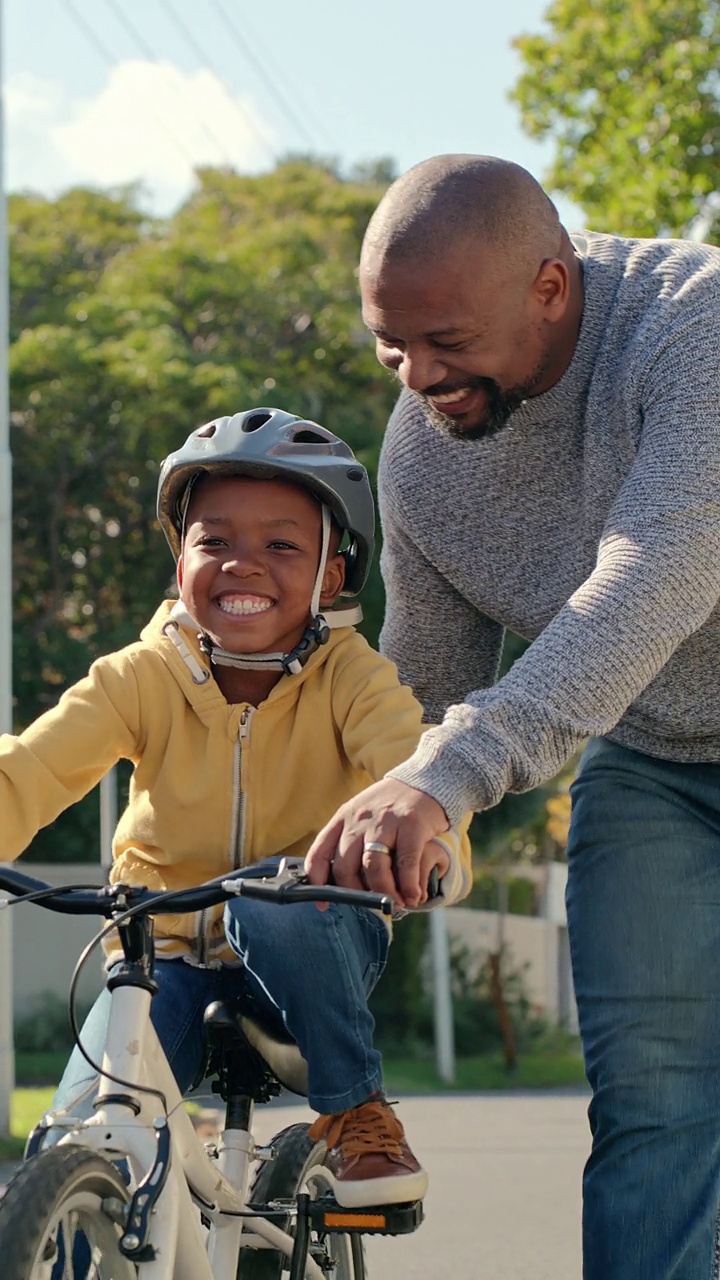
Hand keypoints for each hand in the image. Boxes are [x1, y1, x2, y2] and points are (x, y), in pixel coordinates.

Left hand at [304, 778, 448, 906]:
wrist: (427, 780)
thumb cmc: (391, 806)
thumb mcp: (361, 815)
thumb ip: (348, 842)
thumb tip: (339, 881)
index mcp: (343, 818)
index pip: (319, 853)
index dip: (317, 882)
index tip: (323, 903)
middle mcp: (360, 819)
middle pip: (345, 867)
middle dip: (356, 894)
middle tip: (370, 904)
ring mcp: (385, 821)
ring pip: (374, 868)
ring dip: (384, 893)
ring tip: (396, 903)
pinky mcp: (411, 824)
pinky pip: (406, 863)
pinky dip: (408, 885)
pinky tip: (413, 895)